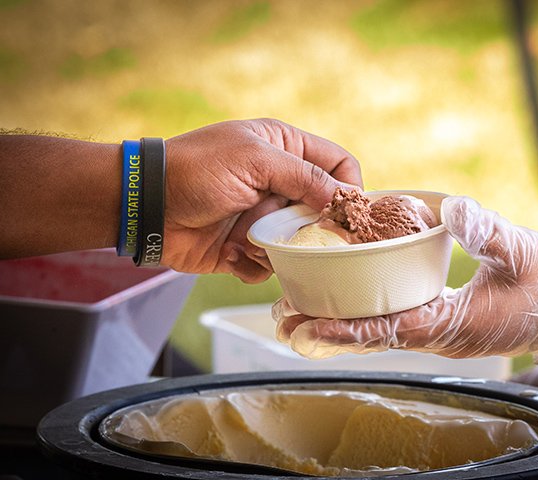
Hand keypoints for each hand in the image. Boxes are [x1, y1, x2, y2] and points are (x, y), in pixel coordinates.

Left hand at [162, 119, 361, 281]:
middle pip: (323, 210)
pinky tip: (231, 252)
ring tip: (250, 239)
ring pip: (301, 243)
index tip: (348, 212)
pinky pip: (273, 265)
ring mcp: (265, 217)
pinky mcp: (249, 247)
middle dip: (311, 226)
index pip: (339, 165)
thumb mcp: (256, 161)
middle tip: (294, 232)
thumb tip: (349, 198)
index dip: (349, 187)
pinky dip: (255, 263)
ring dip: (279, 247)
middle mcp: (280, 183)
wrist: (146, 208)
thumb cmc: (197, 171)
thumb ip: (306, 177)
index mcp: (285, 149)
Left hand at [274, 196, 537, 361]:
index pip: (390, 328)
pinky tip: (340, 304)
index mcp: (452, 321)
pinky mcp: (439, 319)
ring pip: (377, 331)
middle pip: (371, 335)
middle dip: (327, 331)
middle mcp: (436, 331)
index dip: (348, 330)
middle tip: (282, 322)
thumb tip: (453, 209)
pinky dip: (361, 316)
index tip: (309, 326)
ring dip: (337, 325)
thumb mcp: (523, 251)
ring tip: (294, 316)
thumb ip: (488, 231)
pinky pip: (392, 320)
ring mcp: (435, 328)